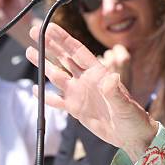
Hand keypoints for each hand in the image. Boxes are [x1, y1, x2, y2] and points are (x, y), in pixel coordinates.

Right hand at [25, 23, 158, 160]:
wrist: (133, 136)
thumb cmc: (133, 118)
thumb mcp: (125, 105)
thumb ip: (115, 92)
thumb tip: (110, 77)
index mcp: (99, 74)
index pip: (77, 51)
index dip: (63, 39)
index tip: (49, 28)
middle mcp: (87, 80)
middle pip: (64, 58)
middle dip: (50, 45)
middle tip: (35, 31)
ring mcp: (80, 94)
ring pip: (57, 75)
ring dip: (44, 64)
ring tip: (30, 52)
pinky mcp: (76, 109)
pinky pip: (57, 100)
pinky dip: (45, 96)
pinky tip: (35, 90)